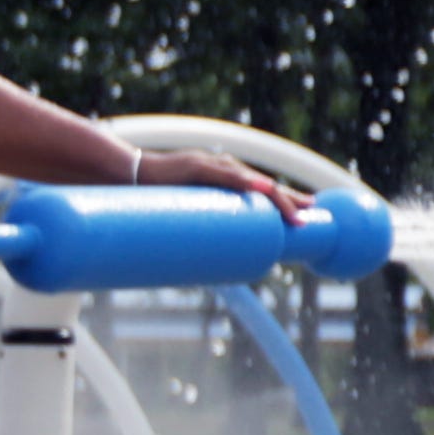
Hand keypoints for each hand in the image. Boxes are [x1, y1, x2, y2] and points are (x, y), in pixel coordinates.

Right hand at [128, 145, 310, 218]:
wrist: (125, 176)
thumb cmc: (156, 198)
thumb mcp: (185, 214)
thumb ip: (202, 231)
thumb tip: (215, 269)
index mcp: (224, 179)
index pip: (261, 190)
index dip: (284, 200)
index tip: (306, 213)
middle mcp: (223, 168)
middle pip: (263, 185)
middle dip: (288, 199)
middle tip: (308, 214)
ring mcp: (211, 165)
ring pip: (251, 179)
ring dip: (274, 195)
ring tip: (293, 210)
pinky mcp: (195, 167)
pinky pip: (224, 174)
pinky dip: (244, 181)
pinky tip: (262, 187)